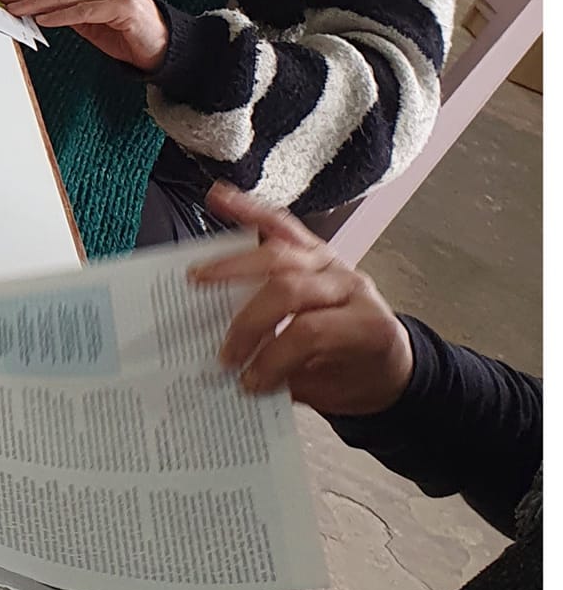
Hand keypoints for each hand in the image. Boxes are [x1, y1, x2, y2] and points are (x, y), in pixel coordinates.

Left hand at [0, 0, 169, 70]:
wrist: (164, 47)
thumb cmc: (128, 32)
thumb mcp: (92, 19)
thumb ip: (68, 9)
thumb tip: (35, 9)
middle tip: (8, 0)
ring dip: (39, 3)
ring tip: (18, 10)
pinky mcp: (123, 6)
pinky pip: (85, 11)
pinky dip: (61, 16)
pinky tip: (44, 20)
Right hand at [191, 183, 415, 414]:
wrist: (389, 362)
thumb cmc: (360, 377)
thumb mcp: (333, 390)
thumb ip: (289, 377)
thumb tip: (238, 373)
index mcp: (365, 326)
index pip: (310, 332)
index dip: (274, 357)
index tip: (248, 381)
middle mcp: (350, 286)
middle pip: (290, 288)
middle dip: (250, 319)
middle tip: (225, 349)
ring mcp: (332, 262)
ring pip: (279, 252)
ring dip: (233, 265)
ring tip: (200, 278)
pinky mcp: (314, 248)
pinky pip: (280, 223)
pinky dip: (247, 209)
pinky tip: (219, 199)